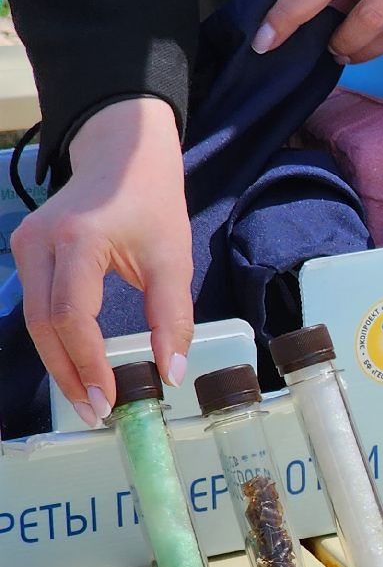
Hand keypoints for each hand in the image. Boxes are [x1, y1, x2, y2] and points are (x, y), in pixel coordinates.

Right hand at [10, 98, 193, 425]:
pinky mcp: (24, 250)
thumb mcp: (173, 257)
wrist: (122, 154)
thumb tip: (171, 373)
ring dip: (59, 363)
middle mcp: (39, 242)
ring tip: (89, 399)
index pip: (71, 315)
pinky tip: (77, 367)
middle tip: (96, 413)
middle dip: (68, 374)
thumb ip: (173, 317)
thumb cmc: (151, 201)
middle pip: (43, 324)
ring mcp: (24, 245)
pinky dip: (54, 340)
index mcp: (78, 239)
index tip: (109, 400)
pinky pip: (35, 306)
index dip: (87, 363)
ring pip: (33, 320)